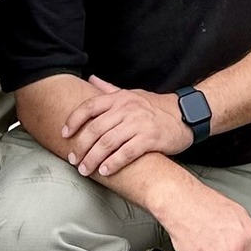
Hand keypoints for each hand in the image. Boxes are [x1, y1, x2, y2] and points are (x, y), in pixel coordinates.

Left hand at [64, 77, 193, 178]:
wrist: (185, 115)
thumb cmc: (155, 107)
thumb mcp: (132, 94)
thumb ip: (109, 89)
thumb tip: (90, 79)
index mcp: (120, 98)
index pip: (90, 107)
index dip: (74, 120)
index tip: (64, 134)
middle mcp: (128, 109)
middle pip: (96, 129)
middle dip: (81, 147)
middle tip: (74, 160)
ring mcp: (139, 123)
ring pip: (108, 142)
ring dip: (93, 158)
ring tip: (86, 169)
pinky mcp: (151, 138)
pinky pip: (127, 153)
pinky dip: (113, 163)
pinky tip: (105, 171)